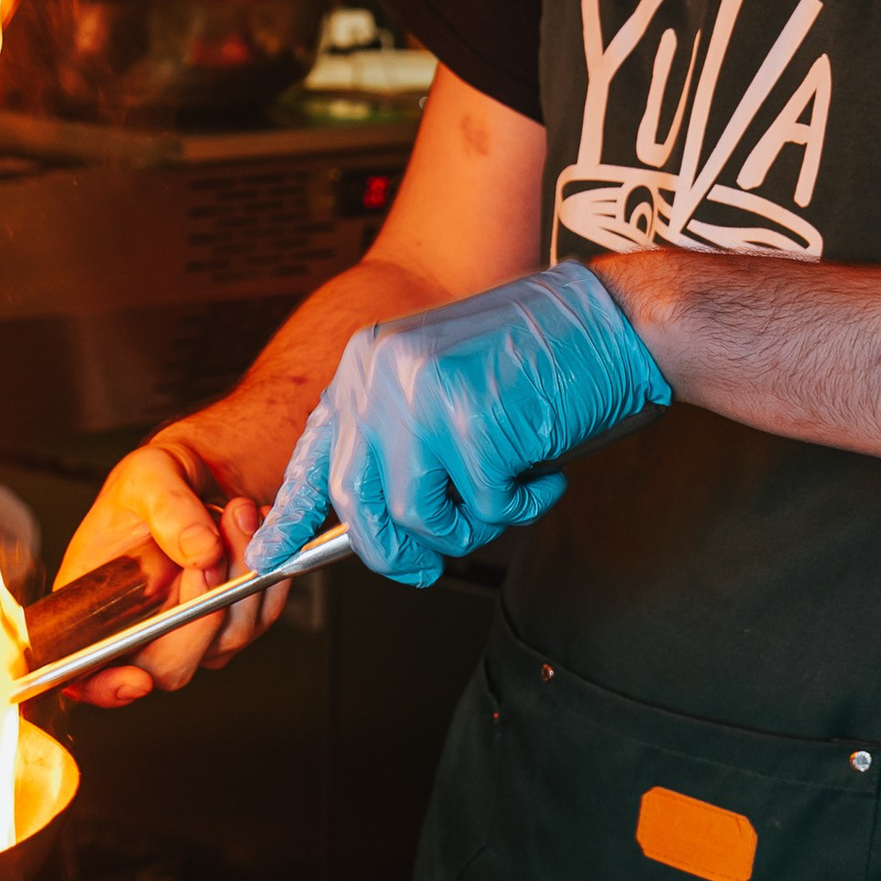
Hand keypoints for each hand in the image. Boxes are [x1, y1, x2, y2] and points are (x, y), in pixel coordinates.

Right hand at [49, 431, 290, 704]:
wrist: (192, 477)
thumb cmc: (151, 484)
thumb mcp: (146, 476)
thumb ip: (168, 509)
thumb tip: (201, 550)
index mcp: (95, 606)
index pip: (88, 673)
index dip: (107, 688)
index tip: (136, 680)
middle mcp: (140, 630)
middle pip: (171, 665)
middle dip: (201, 609)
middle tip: (213, 548)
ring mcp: (188, 633)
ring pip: (226, 638)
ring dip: (241, 576)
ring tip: (237, 513)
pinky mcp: (230, 623)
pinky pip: (259, 615)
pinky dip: (266, 573)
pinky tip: (254, 529)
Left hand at [254, 263, 668, 587]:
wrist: (611, 319)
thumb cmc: (538, 361)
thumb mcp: (443, 389)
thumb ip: (400, 444)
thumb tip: (373, 528)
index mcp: (367, 364)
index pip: (312, 453)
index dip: (289, 516)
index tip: (268, 557)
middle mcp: (380, 374)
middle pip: (354, 502)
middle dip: (395, 550)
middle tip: (432, 561)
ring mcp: (422, 395)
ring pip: (415, 516)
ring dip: (469, 526)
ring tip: (509, 493)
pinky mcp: (472, 421)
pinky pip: (482, 507)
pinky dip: (520, 506)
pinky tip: (541, 471)